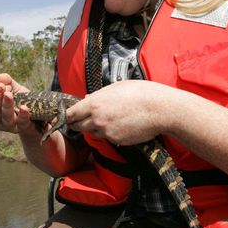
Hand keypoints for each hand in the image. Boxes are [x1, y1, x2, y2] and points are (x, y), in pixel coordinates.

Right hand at [0, 73, 35, 135]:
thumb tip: (1, 77)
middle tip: (2, 88)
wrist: (39, 117)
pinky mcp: (24, 129)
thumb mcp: (15, 90)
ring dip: (7, 106)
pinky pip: (22, 123)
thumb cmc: (23, 102)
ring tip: (10, 95)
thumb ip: (7, 82)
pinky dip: (23, 115)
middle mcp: (0, 121)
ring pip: (7, 118)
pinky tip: (24, 108)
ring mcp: (12, 127)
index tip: (0, 85)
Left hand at [65, 80, 179, 145]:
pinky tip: (121, 125)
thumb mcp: (116, 87)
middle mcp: (97, 119)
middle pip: (78, 126)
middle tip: (84, 120)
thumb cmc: (140, 93)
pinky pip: (107, 138)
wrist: (159, 109)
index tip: (69, 116)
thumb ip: (98, 95)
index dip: (68, 115)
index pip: (71, 114)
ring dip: (96, 128)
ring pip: (93, 133)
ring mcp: (106, 132)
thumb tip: (87, 99)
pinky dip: (110, 133)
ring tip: (109, 119)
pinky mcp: (116, 140)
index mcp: (94, 103)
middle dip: (79, 123)